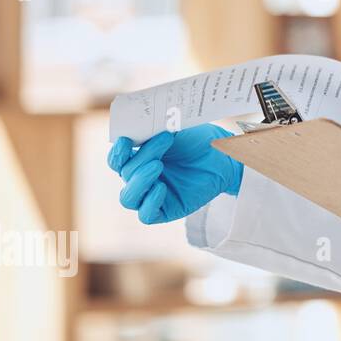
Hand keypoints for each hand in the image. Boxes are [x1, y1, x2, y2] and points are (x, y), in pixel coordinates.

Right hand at [108, 125, 243, 224]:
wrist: (223, 156)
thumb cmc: (198, 142)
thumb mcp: (176, 131)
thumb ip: (155, 130)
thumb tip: (139, 125)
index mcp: (138, 160)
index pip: (117, 161)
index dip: (117, 153)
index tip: (125, 140)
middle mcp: (140, 179)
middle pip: (126, 174)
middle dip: (143, 156)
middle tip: (165, 139)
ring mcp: (151, 195)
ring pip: (129, 198)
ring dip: (139, 180)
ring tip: (158, 165)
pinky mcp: (165, 211)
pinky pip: (146, 215)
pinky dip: (149, 201)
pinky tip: (161, 187)